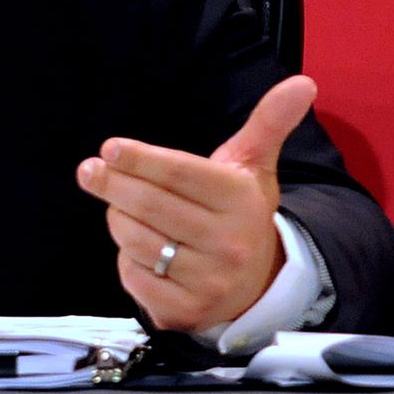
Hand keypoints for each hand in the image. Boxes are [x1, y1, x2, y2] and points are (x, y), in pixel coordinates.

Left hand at [75, 75, 315, 332]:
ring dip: (118, 219)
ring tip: (121, 208)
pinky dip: (126, 260)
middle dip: (113, 185)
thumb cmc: (240, 212)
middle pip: (149, 206)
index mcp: (242, 200)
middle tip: (90, 171)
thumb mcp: (253, 165)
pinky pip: (133, 278)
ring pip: (136, 241)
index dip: (140, 159)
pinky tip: (141, 250)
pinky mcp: (185, 311)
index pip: (179, 174)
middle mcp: (229, 243)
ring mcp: (208, 281)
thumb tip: (303, 82)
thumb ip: (268, 122)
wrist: (256, 282)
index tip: (109, 148)